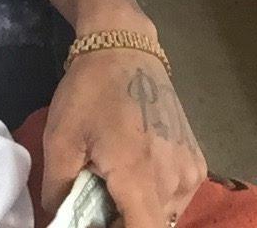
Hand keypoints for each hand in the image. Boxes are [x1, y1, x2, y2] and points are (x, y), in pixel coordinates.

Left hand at [42, 35, 206, 226]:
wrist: (125, 46)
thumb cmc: (90, 91)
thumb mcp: (60, 139)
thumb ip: (58, 191)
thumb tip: (59, 220)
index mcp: (140, 176)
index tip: (97, 222)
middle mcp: (175, 179)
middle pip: (152, 226)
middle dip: (122, 221)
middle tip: (97, 201)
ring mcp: (191, 170)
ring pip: (165, 215)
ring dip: (139, 211)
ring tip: (112, 186)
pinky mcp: (197, 160)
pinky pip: (176, 197)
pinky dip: (155, 197)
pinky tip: (133, 174)